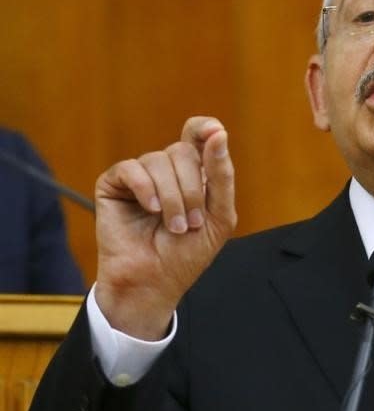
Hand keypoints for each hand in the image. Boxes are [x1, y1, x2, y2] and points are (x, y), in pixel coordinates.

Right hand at [94, 117, 236, 339]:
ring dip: (172, 197)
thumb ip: (222, 175)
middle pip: (183, 150)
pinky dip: (145, 189)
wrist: (155, 282)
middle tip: (191, 222)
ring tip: (173, 226)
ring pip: (159, 159)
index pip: (199, 133)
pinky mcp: (114, 185)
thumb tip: (219, 133)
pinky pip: (131, 168)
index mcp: (195, 174)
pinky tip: (151, 210)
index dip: (206, 128)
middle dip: (192, 188)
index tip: (214, 133)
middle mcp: (168, 170)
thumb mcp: (219, 216)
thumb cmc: (188, 254)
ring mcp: (140, 176)